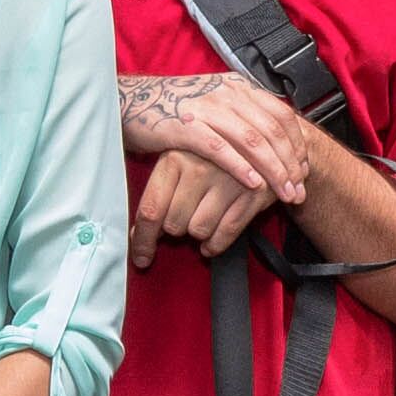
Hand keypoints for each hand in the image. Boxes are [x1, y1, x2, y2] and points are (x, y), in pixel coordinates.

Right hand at [120, 74, 315, 270]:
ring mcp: (206, 107)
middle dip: (290, 164)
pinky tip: (253, 184)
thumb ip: (243, 114)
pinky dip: (241, 167)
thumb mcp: (216, 103)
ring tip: (284, 193)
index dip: (297, 144)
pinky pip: (220, 148)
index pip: (281, 114)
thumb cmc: (177, 109)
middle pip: (271, 130)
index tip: (303, 169)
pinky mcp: (186, 126)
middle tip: (299, 191)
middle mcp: (227, 93)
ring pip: (252, 140)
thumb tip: (274, 140)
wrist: (133, 102)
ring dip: (273, 170)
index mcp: (238, 87)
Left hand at [132, 139, 296, 272]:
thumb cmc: (210, 155)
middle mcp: (200, 167)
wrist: (258, 138)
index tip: (142, 258)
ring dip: (198, 235)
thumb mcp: (179, 161)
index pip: (151, 209)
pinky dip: (216, 244)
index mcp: (175, 157)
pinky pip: (226, 233)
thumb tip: (137, 235)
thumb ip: (158, 195)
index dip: (143, 240)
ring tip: (202, 220)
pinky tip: (211, 242)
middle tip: (184, 218)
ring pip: (199, 231)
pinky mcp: (253, 193)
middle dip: (176, 229)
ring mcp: (228, 180)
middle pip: (174, 224)